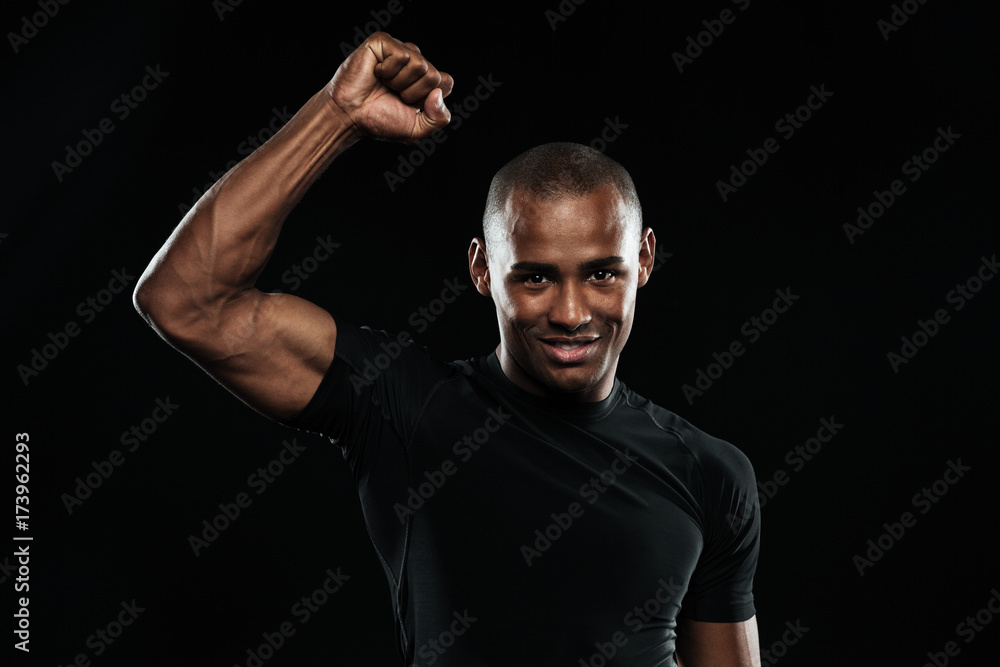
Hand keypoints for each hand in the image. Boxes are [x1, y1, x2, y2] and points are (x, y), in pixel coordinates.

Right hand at [325, 32, 453, 142]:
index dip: (428, 100)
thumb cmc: (380, 121)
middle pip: (434, 76)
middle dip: (413, 94)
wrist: (350, 117)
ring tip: (384, 85)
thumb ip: (439, 118)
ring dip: (400, 83)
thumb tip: (437, 93)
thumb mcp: (417, 129)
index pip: (447, 83)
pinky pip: (402, 56)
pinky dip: (388, 71)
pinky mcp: (383, 42)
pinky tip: (376, 73)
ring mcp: (399, 50)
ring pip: (420, 65)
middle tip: (393, 95)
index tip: (409, 105)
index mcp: (424, 80)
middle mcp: (414, 62)